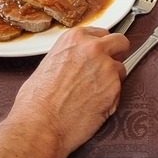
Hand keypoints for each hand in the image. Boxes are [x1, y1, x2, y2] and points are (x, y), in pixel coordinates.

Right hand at [7, 26, 128, 155]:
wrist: (40, 124)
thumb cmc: (37, 100)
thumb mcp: (50, 62)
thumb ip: (71, 55)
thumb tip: (79, 61)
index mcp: (75, 38)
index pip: (103, 34)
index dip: (102, 47)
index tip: (99, 55)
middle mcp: (94, 48)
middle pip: (120, 43)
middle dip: (116, 55)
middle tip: (106, 70)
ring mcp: (107, 68)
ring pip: (120, 70)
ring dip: (111, 81)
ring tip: (92, 95)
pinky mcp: (114, 89)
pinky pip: (119, 92)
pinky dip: (110, 99)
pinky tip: (93, 107)